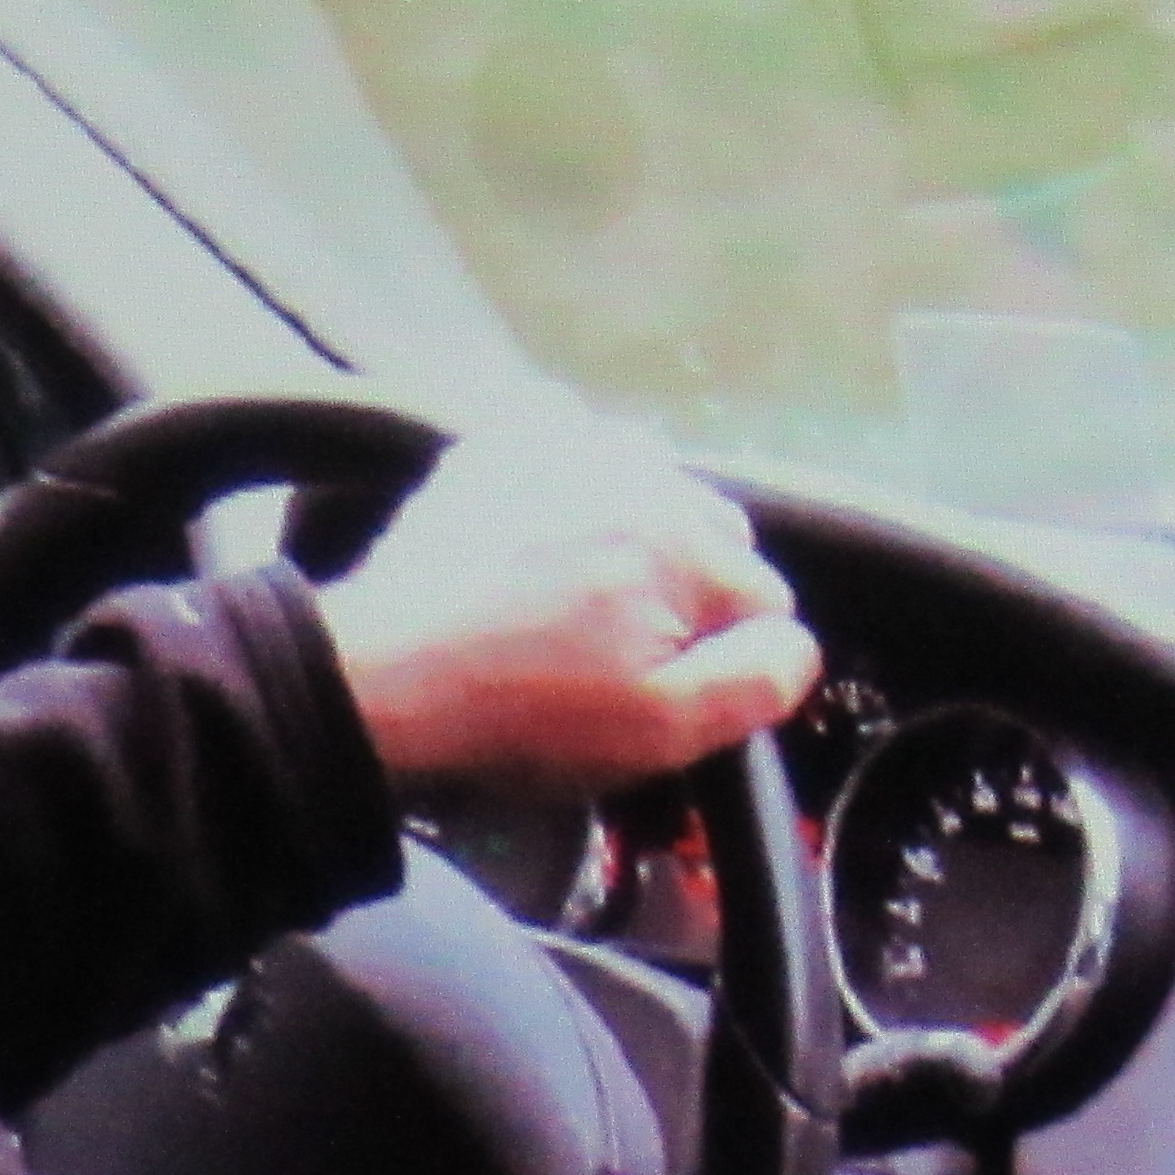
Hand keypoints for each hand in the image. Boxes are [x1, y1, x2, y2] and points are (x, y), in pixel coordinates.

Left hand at [314, 400, 819, 800]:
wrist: (380, 676)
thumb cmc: (518, 711)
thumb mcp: (660, 729)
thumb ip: (758, 681)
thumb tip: (794, 642)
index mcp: (687, 540)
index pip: (762, 599)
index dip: (723, 658)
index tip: (663, 689)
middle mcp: (638, 470)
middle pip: (711, 536)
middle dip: (684, 591)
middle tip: (616, 655)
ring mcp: (564, 446)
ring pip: (648, 487)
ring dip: (633, 534)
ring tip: (575, 604)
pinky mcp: (501, 444)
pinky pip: (572, 447)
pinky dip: (572, 485)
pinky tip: (540, 542)